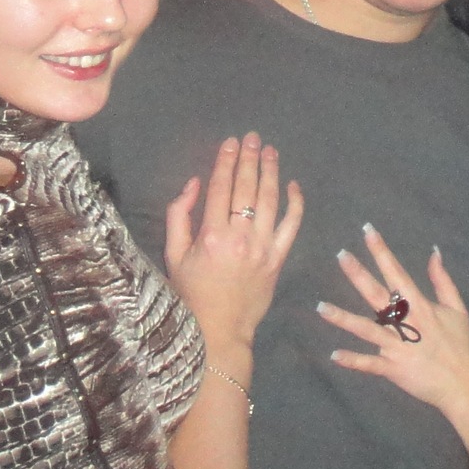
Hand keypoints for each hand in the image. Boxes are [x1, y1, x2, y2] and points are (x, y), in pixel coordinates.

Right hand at [164, 133, 302, 345]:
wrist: (219, 330)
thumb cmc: (191, 293)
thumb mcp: (173, 255)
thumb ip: (179, 216)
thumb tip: (194, 183)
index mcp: (210, 235)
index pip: (220, 188)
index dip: (226, 162)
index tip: (231, 143)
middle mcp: (239, 237)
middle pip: (247, 188)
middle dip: (250, 159)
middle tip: (253, 138)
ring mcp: (262, 247)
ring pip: (270, 200)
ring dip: (272, 172)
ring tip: (271, 151)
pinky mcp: (278, 258)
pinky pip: (291, 225)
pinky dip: (295, 203)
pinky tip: (293, 185)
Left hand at [317, 223, 468, 417]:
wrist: (464, 385)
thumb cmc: (460, 346)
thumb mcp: (457, 309)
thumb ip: (443, 280)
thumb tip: (434, 252)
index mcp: (421, 306)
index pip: (397, 272)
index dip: (381, 251)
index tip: (367, 231)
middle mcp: (406, 323)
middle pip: (378, 294)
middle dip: (358, 274)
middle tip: (341, 255)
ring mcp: (397, 346)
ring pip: (366, 329)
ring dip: (342, 318)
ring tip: (320, 307)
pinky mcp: (393, 368)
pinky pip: (369, 364)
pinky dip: (352, 360)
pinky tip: (334, 354)